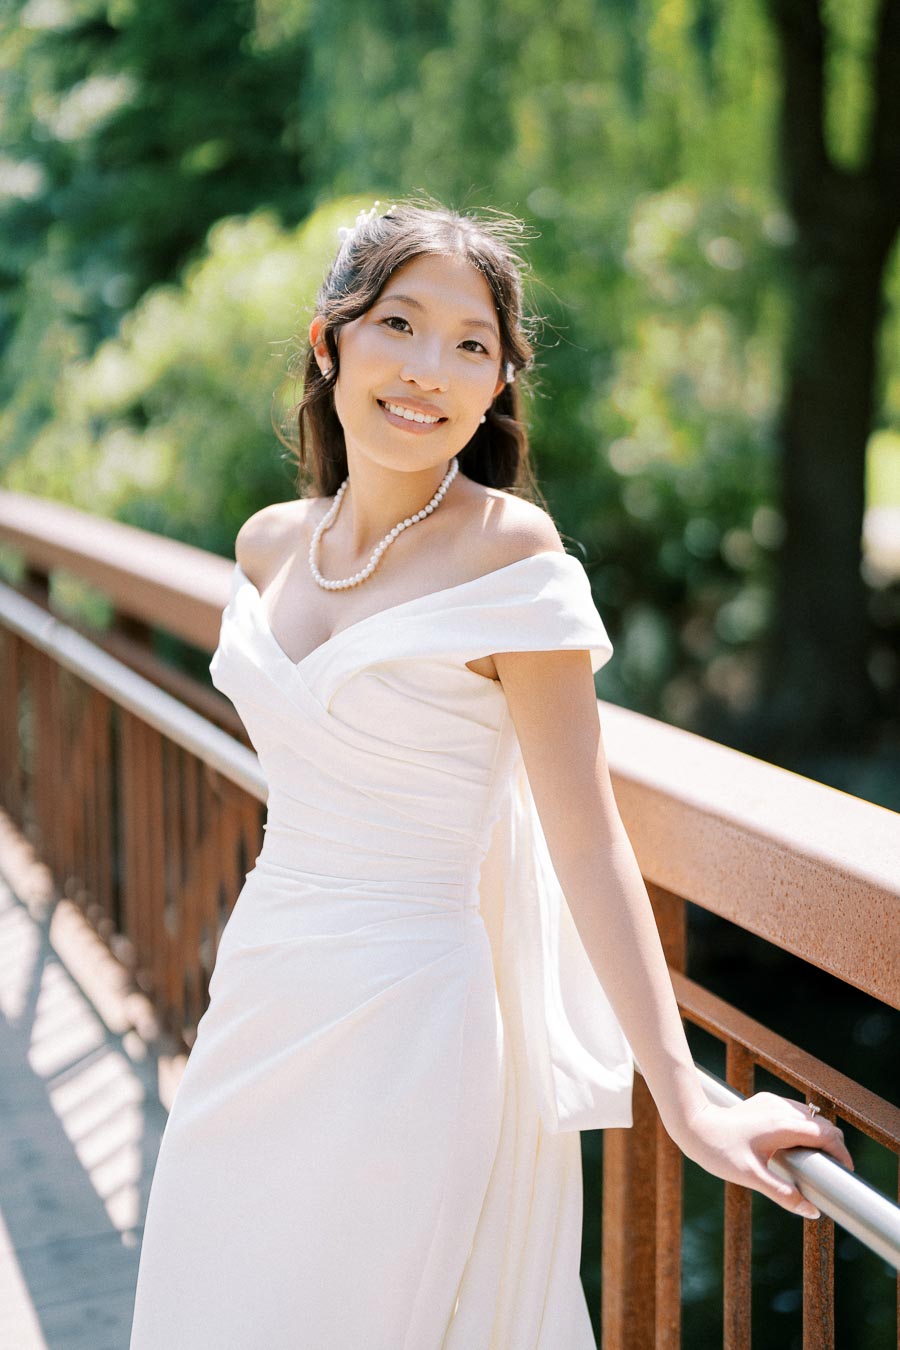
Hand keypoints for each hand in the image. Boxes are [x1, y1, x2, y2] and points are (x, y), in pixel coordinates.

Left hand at [672, 1091, 854, 1218]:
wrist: (693, 1124)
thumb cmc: (719, 1150)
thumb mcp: (752, 1178)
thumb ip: (784, 1195)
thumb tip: (812, 1211)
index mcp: (783, 1126)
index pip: (826, 1135)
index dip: (841, 1153)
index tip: (846, 1172)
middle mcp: (781, 1109)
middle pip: (822, 1123)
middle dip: (833, 1145)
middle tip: (832, 1170)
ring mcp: (772, 1102)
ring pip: (809, 1116)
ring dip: (818, 1134)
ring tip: (815, 1161)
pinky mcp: (764, 1101)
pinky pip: (794, 1112)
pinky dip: (803, 1127)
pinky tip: (794, 1146)